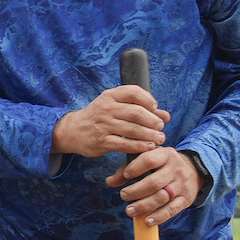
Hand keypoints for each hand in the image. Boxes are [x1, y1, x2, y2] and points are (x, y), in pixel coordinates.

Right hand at [53, 86, 167, 157]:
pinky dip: (139, 146)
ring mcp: (103, 125)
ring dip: (149, 135)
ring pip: (132, 130)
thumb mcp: (115, 106)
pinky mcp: (102, 141)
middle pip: (136, 113)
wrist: (74, 130)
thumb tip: (165, 116)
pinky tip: (148, 147)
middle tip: (160, 127)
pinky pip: (124, 144)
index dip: (149, 100)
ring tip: (159, 138)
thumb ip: (140, 108)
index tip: (155, 109)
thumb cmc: (100, 117)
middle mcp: (106, 108)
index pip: (133, 92)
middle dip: (152, 121)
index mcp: (110, 96)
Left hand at [107, 146, 202, 226]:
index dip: (134, 168)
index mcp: (165, 155)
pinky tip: (146, 221)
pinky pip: (172, 209)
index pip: (149, 160)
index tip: (126, 175)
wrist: (194, 170)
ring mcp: (182, 185)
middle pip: (154, 182)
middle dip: (135, 191)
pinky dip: (159, 217)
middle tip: (123, 195)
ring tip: (129, 211)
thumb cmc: (163, 165)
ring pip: (162, 197)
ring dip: (143, 206)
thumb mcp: (149, 159)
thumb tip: (110, 182)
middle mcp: (175, 169)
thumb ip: (128, 168)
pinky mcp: (186, 199)